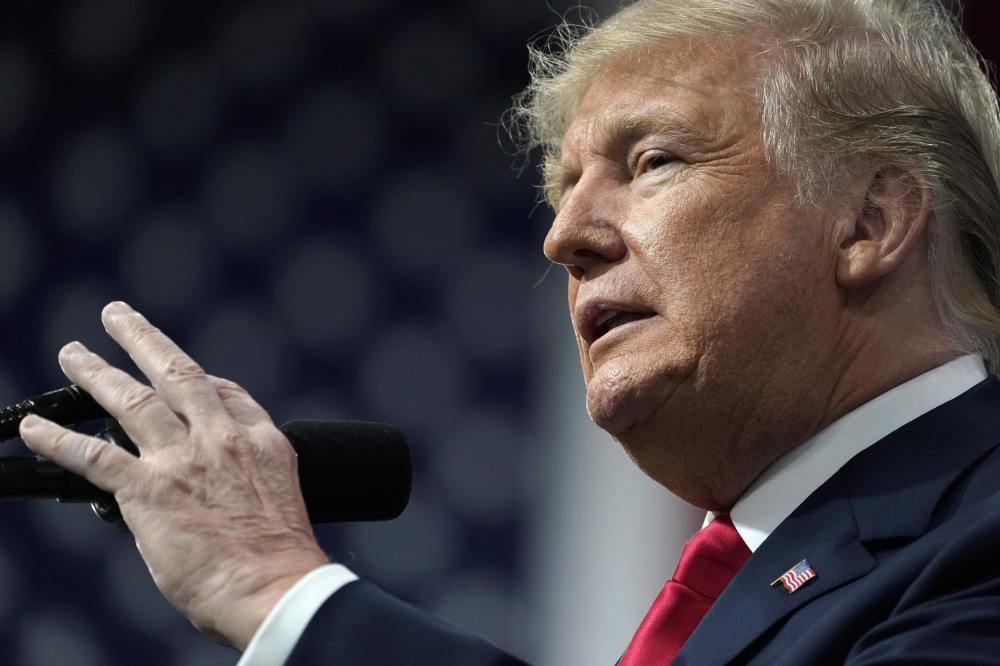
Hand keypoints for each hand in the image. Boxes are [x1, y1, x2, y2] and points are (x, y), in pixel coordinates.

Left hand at [18, 301, 329, 648]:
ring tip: (73, 353)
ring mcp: (183, 459)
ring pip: (133, 400)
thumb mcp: (281, 495)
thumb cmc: (281, 555)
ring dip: (97, 372)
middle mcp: (221, 438)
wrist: (274, 585)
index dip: (198, 377)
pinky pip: (94, 455)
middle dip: (142, 339)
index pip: (225, 392)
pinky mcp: (149, 489)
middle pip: (177, 373)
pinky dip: (59, 439)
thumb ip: (246, 475)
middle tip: (117, 316)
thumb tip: (214, 484)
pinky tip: (37, 428)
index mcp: (259, 440)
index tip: (180, 371)